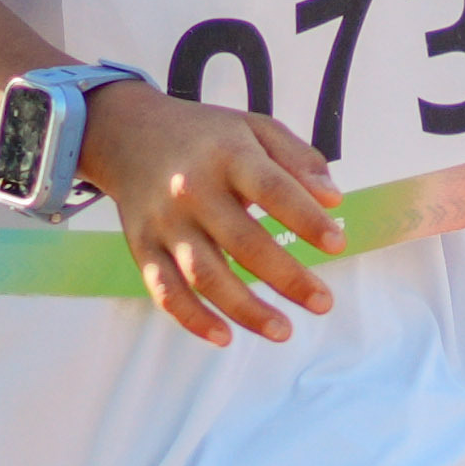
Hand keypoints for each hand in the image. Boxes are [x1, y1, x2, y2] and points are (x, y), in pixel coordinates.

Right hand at [84, 80, 344, 346]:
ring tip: (284, 331)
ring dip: (245, 309)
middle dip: (287, 278)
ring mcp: (164, 222)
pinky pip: (164, 290)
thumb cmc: (207, 137)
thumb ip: (299, 157)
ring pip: (204, 275)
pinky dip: (192, 318)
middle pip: (242, 242)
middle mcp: (191, 190)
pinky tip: (224, 337)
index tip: (337, 245)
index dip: (305, 218)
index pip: (272, 189)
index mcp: (226, 155)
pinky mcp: (142, 247)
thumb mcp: (255, 128)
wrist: (127, 133)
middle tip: (324, 303)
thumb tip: (333, 199)